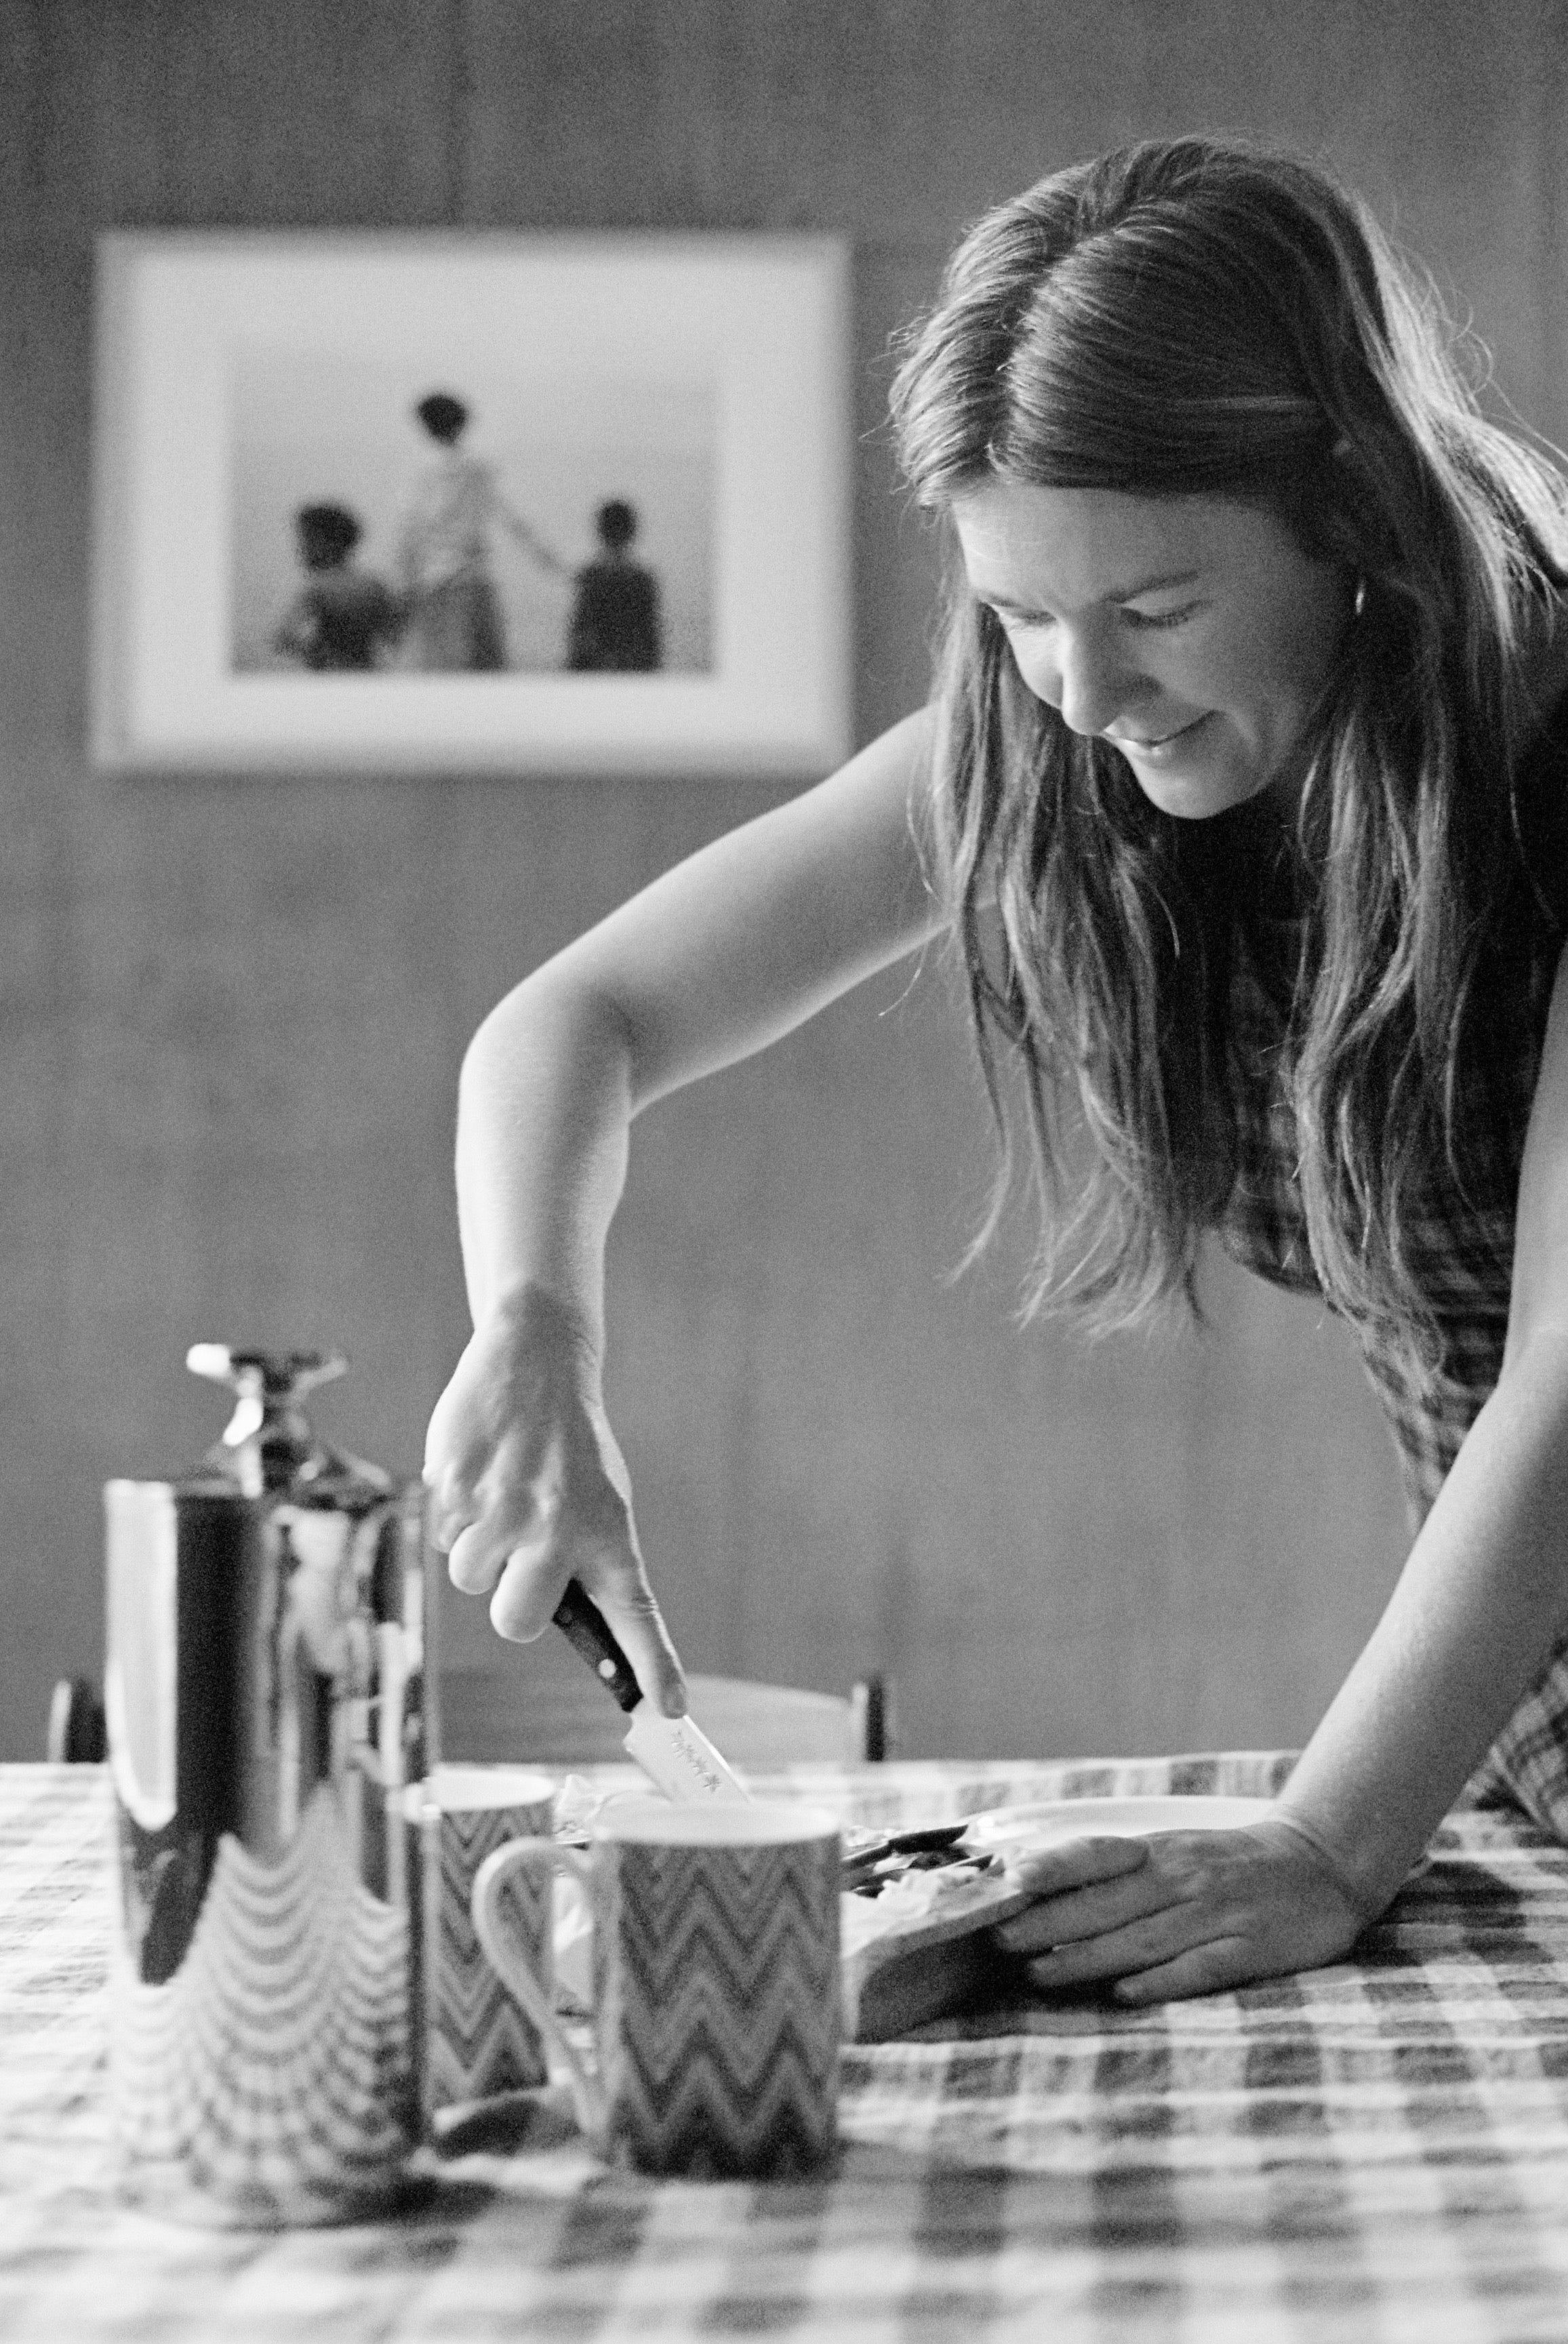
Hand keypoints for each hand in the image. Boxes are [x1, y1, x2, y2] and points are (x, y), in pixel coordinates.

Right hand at [423, 1283, 685, 1715]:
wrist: (536, 1360)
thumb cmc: (569, 1449)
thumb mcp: (599, 1500)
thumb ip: (586, 1561)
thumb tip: (570, 1628)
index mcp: (607, 1533)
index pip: (635, 1615)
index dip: (653, 1667)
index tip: (669, 1712)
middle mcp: (557, 1528)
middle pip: (516, 1622)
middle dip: (509, 1600)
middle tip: (519, 1558)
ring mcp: (503, 1509)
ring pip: (471, 1579)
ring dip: (479, 1548)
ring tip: (503, 1495)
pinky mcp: (454, 1488)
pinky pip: (444, 1536)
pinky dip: (455, 1514)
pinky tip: (479, 1473)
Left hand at [991, 1814, 1373, 2004]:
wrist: (1322, 1865)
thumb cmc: (1233, 1864)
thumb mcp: (1178, 1853)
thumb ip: (1124, 1873)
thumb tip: (1048, 1889)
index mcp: (1162, 1852)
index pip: (1097, 1856)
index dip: (1052, 1868)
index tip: (1009, 1882)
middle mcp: (1184, 1878)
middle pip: (1108, 1903)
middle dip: (1049, 1922)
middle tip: (1000, 1940)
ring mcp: (1217, 1914)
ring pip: (1142, 1939)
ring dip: (1087, 1956)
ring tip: (1039, 1972)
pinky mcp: (1251, 1949)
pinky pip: (1199, 1967)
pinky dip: (1161, 1981)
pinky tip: (1127, 1994)